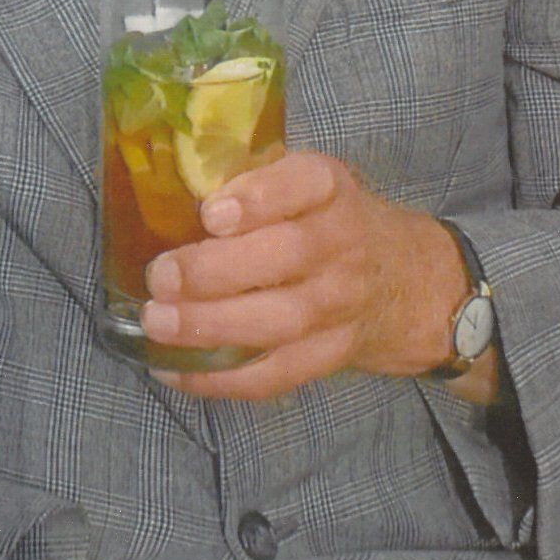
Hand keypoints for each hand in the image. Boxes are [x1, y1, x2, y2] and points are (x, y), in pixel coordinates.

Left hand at [140, 150, 473, 400]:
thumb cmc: (324, 219)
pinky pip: (277, 374)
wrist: (401, 277)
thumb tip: (163, 195)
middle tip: (160, 276)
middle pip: (288, 257)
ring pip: (281, 321)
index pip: (307, 184)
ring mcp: (341, 305)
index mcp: (330, 189)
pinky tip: (172, 367)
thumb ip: (249, 183)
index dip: (259, 198)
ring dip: (213, 326)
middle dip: (217, 270)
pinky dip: (221, 378)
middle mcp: (343, 244)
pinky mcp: (330, 355)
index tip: (211, 213)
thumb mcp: (302, 181)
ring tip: (159, 323)